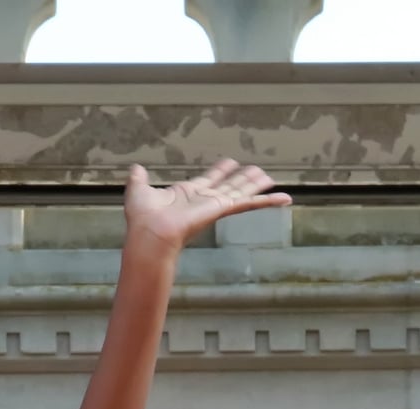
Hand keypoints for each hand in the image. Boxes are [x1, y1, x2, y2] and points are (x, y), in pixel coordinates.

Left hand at [123, 159, 290, 252]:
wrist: (150, 234)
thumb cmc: (143, 219)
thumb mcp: (139, 191)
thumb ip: (139, 179)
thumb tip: (135, 168)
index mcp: (187, 194)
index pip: (209, 180)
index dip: (220, 171)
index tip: (230, 163)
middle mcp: (204, 200)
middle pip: (229, 185)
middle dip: (242, 178)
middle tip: (257, 171)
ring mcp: (215, 205)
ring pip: (241, 192)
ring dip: (256, 185)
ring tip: (270, 178)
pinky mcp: (222, 209)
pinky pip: (249, 203)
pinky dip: (267, 202)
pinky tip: (284, 199)